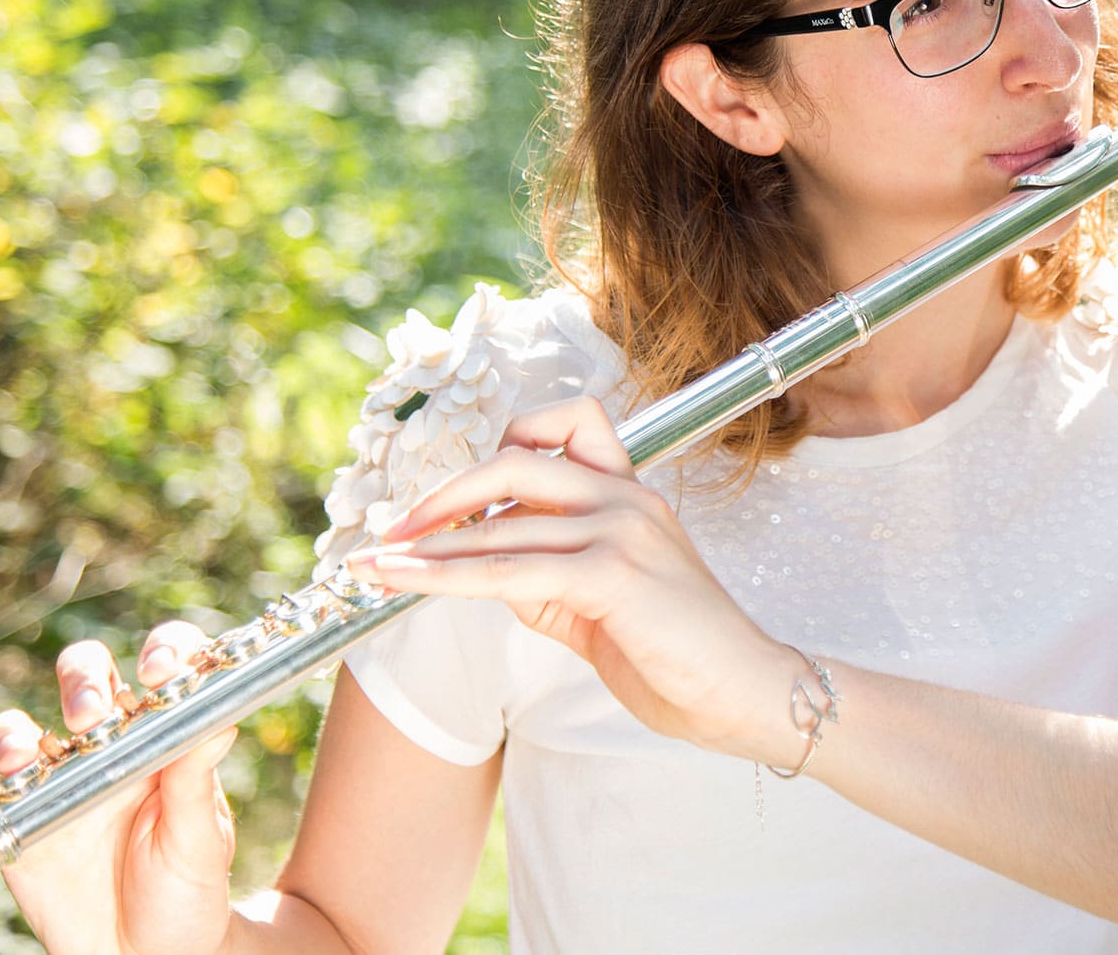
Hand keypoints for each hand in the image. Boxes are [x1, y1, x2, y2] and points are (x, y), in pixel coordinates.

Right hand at [0, 624, 237, 954]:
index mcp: (166, 739)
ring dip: (13, 733)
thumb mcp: (200, 842)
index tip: (159, 672)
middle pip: (87, 682)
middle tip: (90, 715)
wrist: (147, 954)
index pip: (166, 669)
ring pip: (24, 732)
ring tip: (20, 756)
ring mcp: (58, 782)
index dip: (163, 653)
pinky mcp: (17, 824)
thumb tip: (219, 723)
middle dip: (84, 683)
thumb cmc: (187, 891)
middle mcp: (108, 747)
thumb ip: (197, 785)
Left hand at [345, 396, 804, 763]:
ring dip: (427, 547)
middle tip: (397, 530)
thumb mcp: (598, 605)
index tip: (458, 495)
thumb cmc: (677, 655)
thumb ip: (547, 578)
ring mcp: (622, 529)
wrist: (741, 693)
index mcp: (631, 494)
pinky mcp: (612, 574)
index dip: (504, 447)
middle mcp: (627, 498)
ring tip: (375, 565)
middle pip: (517, 461)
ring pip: (501, 524)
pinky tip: (408, 584)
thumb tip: (483, 569)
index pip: (568, 423)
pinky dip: (448, 578)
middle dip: (446, 494)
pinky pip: (509, 571)